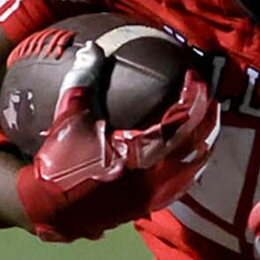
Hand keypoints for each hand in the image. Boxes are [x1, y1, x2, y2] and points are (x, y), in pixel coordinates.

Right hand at [16, 43, 222, 241]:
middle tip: (206, 93)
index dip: (194, 94)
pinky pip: (187, 180)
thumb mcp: (71, 119)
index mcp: (144, 155)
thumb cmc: (61, 166)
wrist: (52, 211)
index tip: (193, 76)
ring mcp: (159, 194)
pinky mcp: (153, 204)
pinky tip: (189, 147)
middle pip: (201, 141)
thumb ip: (85, 80)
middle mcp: (159, 177)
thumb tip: (93, 49)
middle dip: (207, 114)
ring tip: (203, 116)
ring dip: (204, 137)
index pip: (184, 119)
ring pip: (198, 163)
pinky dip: (193, 159)